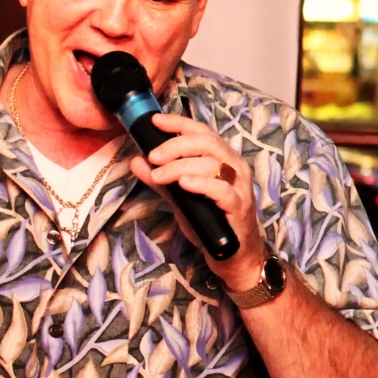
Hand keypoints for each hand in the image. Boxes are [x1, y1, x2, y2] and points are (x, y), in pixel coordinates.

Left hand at [128, 112, 266, 286]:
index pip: (202, 132)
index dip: (179, 124)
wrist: (233, 254)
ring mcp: (239, 187)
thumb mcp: (181, 198)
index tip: (155, 122)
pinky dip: (202, 184)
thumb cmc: (210, 222)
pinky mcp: (239, 207)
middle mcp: (234, 168)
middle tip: (153, 156)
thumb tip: (137, 161)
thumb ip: (161, 180)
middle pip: (208, 142)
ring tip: (159, 175)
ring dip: (181, 166)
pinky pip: (222, 190)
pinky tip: (184, 184)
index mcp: (222, 160)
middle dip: (176, 145)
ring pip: (212, 164)